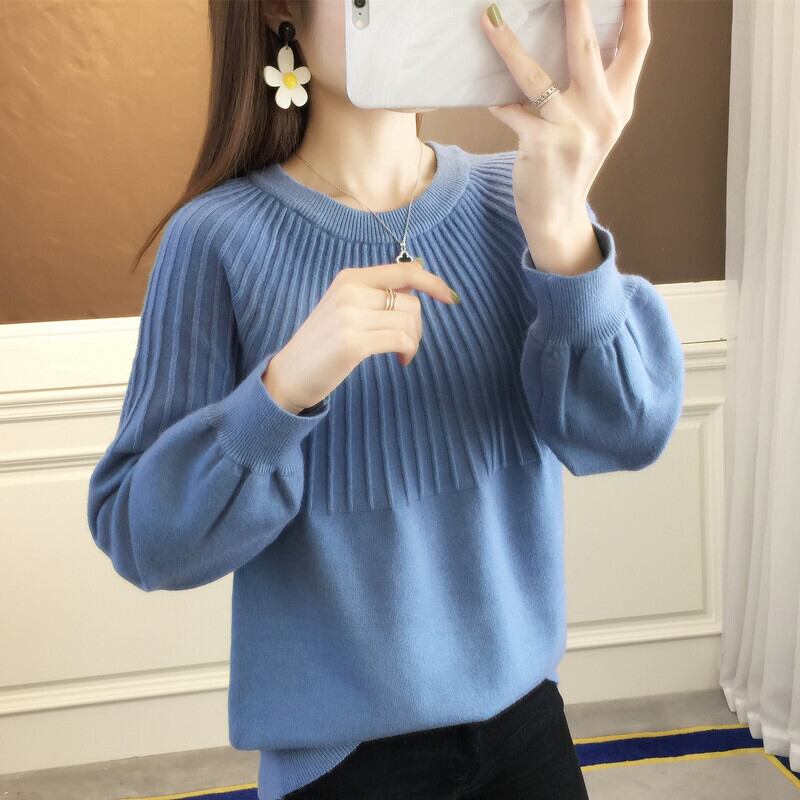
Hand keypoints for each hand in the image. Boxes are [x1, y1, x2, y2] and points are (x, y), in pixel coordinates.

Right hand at [264, 261, 458, 413]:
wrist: (289, 374)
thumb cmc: (323, 344)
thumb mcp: (346, 307)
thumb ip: (378, 291)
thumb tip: (419, 270)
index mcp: (350, 278)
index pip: (405, 270)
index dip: (434, 283)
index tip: (451, 299)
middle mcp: (350, 291)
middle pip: (411, 302)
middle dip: (419, 327)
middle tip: (408, 345)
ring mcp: (349, 315)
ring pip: (409, 321)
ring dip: (414, 342)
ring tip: (403, 355)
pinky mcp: (353, 342)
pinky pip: (401, 339)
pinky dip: (408, 352)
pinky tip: (401, 362)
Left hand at [480, 0, 650, 243]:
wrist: (558, 216)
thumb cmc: (572, 163)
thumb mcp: (596, 125)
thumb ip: (595, 88)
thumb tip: (579, 34)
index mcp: (620, 104)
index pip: (637, 46)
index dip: (635, 8)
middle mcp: (602, 114)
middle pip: (588, 49)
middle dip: (576, 9)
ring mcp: (572, 131)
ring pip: (537, 78)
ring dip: (510, 46)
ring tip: (492, 17)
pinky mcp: (542, 146)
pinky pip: (512, 111)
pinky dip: (496, 100)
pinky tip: (485, 91)